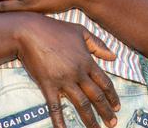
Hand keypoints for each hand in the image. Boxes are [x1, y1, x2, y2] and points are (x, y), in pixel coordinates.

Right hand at [14, 13, 120, 127]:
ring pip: (81, 104)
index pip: (104, 82)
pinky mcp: (48, 85)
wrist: (30, 31)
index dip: (112, 96)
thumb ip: (98, 44)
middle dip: (106, 112)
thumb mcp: (80, 31)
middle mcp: (78, 73)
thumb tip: (114, 57)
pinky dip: (60, 121)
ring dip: (90, 120)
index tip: (117, 107)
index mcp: (87, 61)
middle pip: (96, 96)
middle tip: (113, 124)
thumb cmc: (55, 29)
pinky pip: (55, 107)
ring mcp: (63, 80)